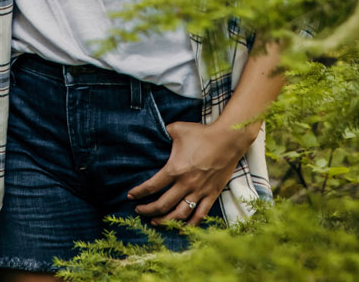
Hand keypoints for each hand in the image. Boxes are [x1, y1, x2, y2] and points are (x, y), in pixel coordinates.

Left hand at [128, 117, 256, 224]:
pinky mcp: (212, 194)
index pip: (152, 186)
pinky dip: (190, 225)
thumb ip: (164, 132)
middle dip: (147, 210)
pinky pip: (200, 215)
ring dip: (165, 221)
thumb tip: (156, 132)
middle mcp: (186, 184)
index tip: (130, 196)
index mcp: (175, 169)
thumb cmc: (202, 133)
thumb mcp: (177, 129)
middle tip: (139, 210)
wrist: (228, 139)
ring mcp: (199, 191)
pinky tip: (181, 229)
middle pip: (162, 204)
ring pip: (179, 214)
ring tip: (155, 221)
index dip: (139, 193)